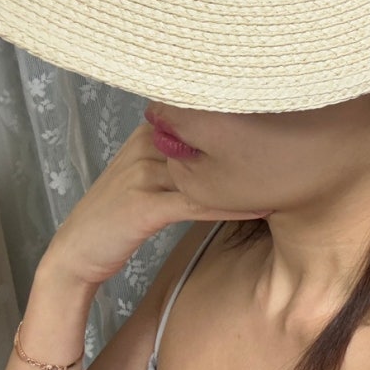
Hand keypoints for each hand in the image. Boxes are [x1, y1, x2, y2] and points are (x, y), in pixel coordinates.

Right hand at [42, 123, 267, 286]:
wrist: (74, 253)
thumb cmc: (116, 217)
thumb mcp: (146, 178)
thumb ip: (179, 158)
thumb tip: (224, 151)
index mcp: (147, 134)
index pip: (199, 117)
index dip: (237, 119)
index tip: (280, 118)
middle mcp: (145, 146)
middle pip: (205, 136)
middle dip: (250, 139)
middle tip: (295, 139)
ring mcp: (142, 174)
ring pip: (206, 169)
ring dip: (247, 174)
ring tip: (286, 173)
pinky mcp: (143, 206)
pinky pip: (196, 202)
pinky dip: (229, 205)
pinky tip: (258, 206)